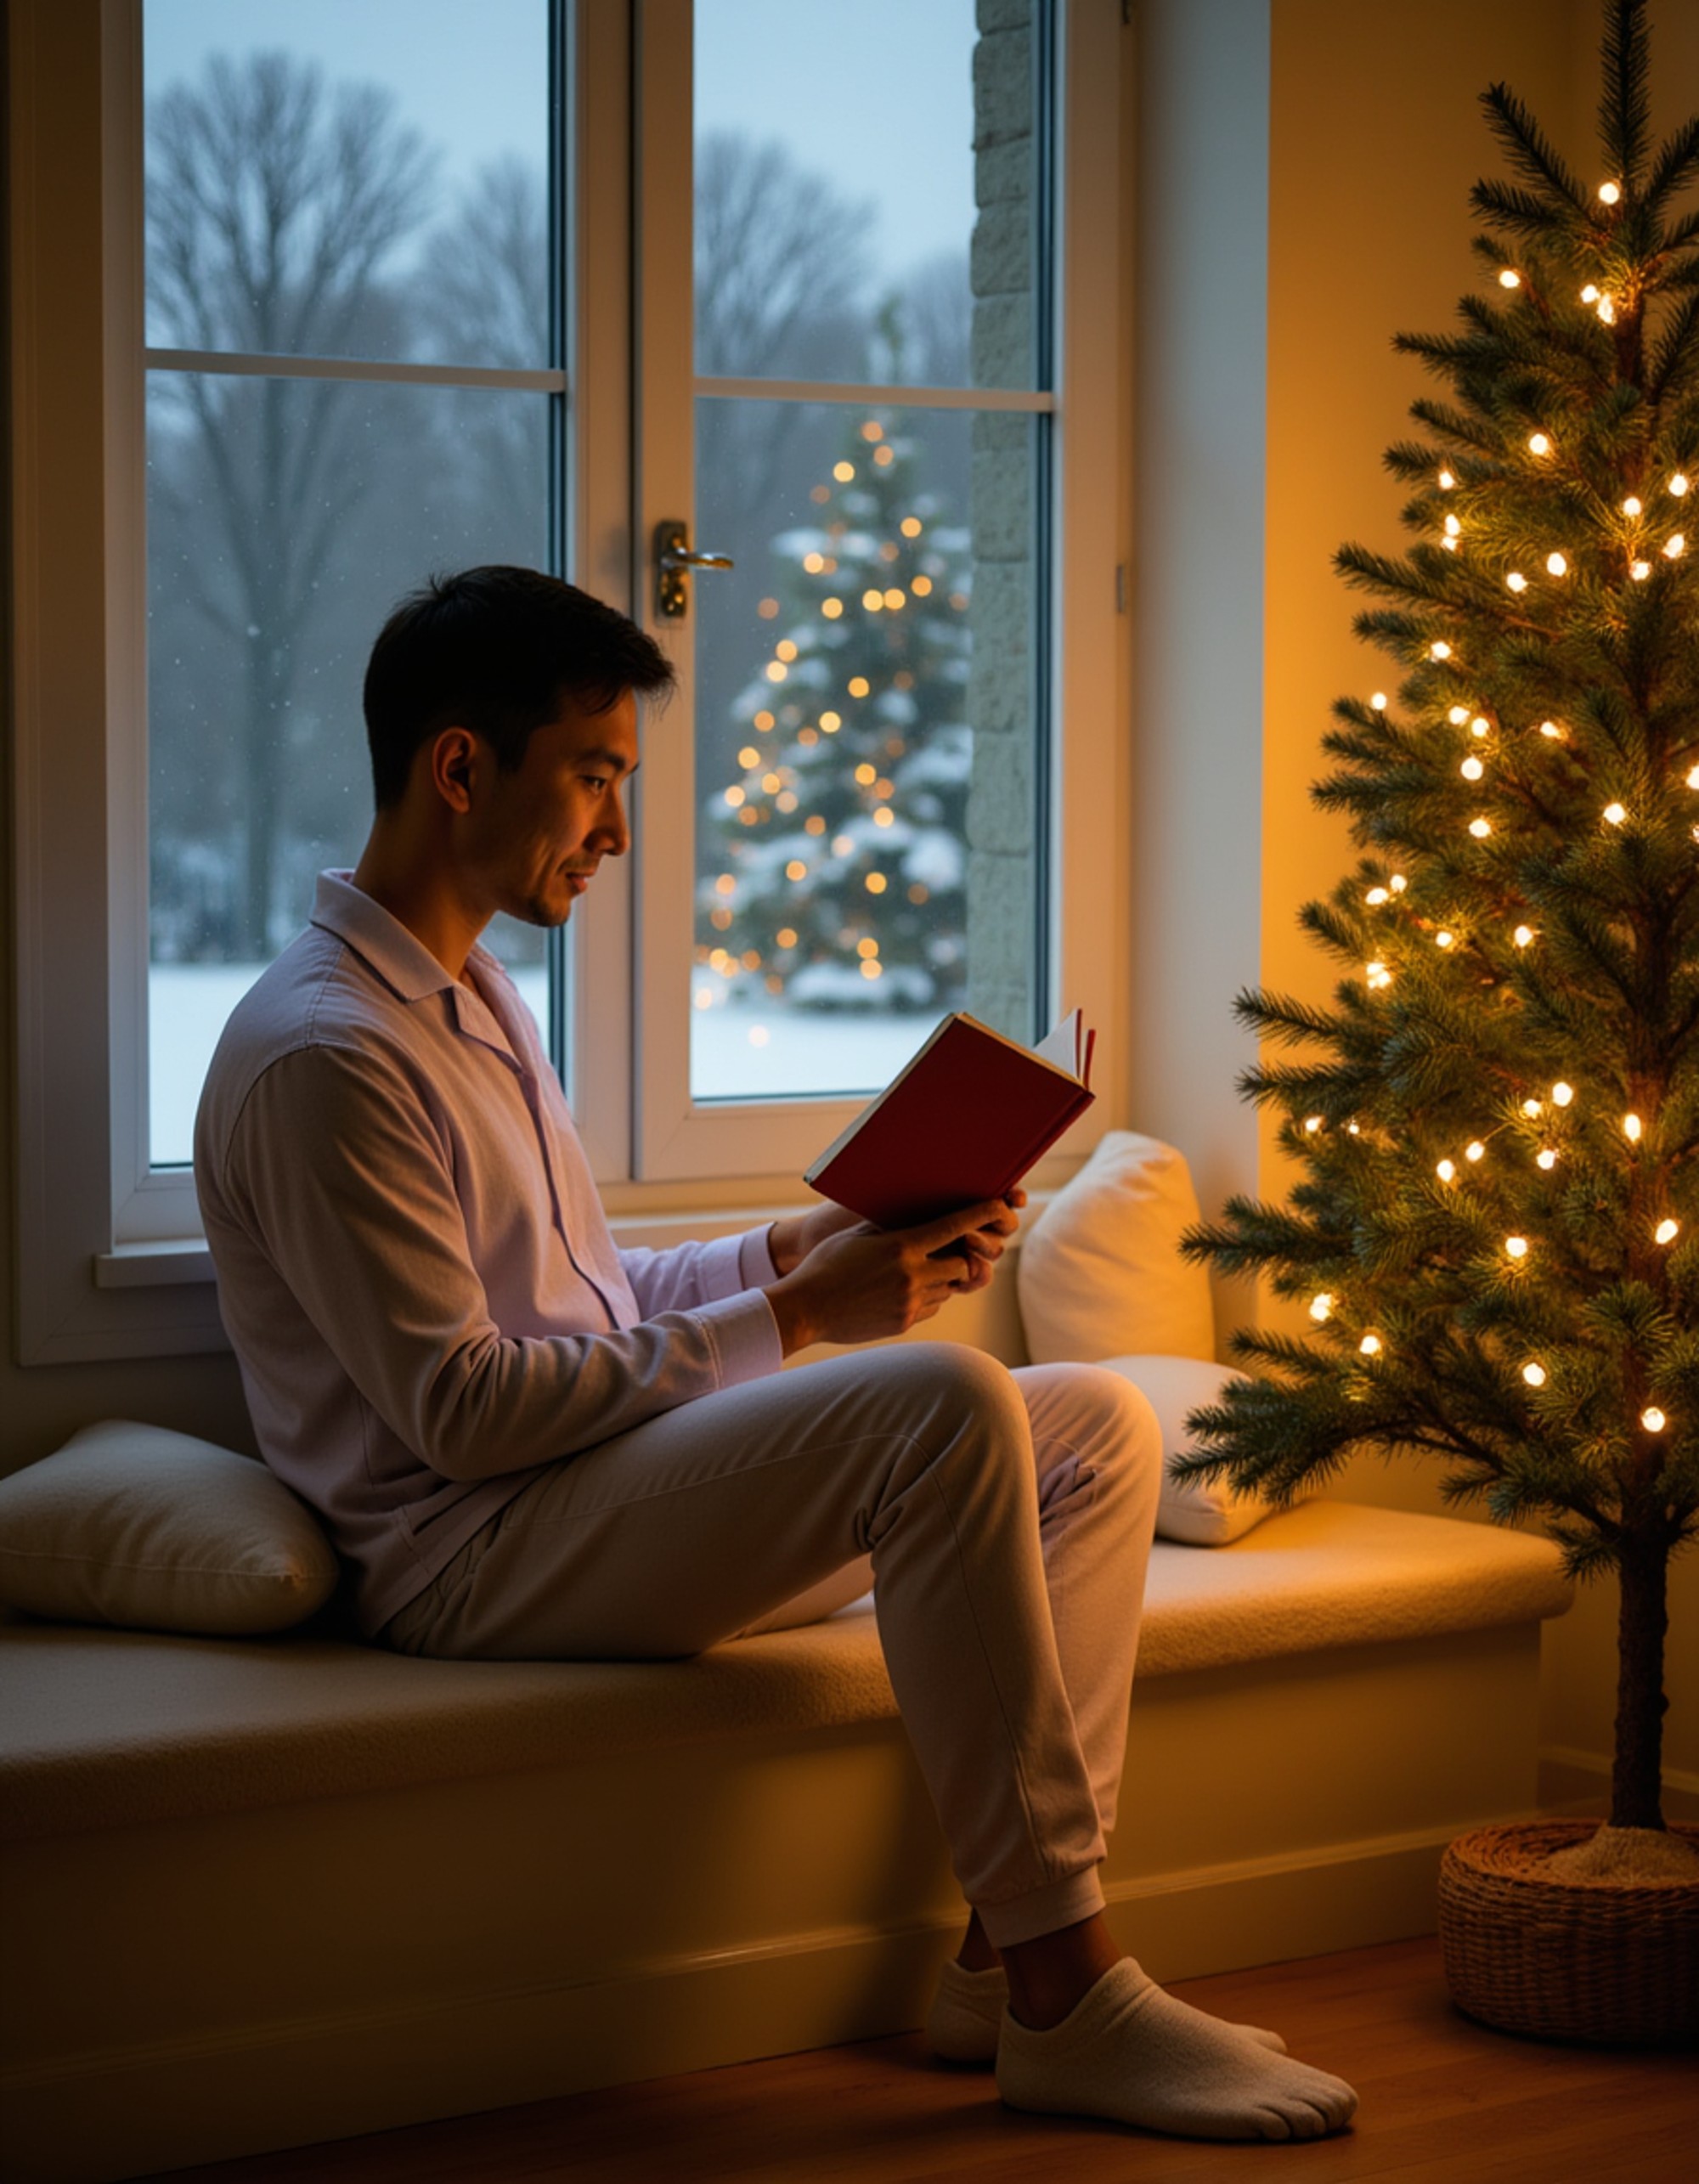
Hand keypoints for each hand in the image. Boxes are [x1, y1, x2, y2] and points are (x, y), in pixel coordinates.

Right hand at [763, 1193, 1024, 1355]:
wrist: (805, 1309)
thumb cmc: (826, 1264)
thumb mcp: (858, 1236)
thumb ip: (893, 1228)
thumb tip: (920, 1219)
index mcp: (901, 1247)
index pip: (954, 1227)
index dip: (983, 1215)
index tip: (1001, 1206)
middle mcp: (912, 1276)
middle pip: (963, 1266)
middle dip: (962, 1258)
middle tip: (952, 1251)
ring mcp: (910, 1303)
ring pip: (948, 1290)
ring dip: (942, 1279)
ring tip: (918, 1271)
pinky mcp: (904, 1323)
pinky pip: (930, 1307)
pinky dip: (927, 1297)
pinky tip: (902, 1291)